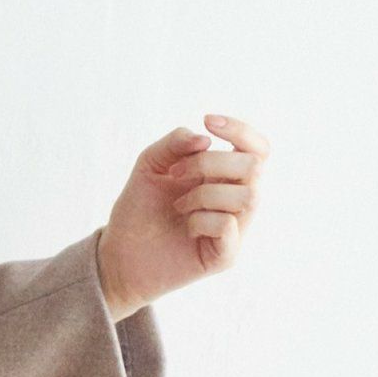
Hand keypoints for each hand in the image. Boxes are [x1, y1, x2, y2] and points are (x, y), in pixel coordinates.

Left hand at [97, 115, 267, 317]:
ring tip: (179, 206)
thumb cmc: (139, 209)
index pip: (258, 149)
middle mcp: (237, 201)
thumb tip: (206, 139)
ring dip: (204, 194)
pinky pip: (227, 225)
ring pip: (248, 196)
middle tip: (175, 174)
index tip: (208, 120)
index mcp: (226, 177)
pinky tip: (185, 228)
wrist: (119, 254)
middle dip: (210, 163)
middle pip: (254, 167)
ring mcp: (236, 229)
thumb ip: (175, 143)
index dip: (241, 131)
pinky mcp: (226, 256)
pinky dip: (200, 220)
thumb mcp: (150, 165)